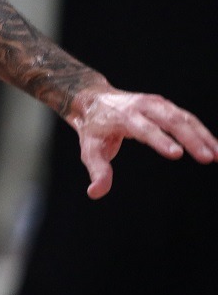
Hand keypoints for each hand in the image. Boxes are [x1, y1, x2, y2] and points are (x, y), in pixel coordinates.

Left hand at [72, 87, 217, 198]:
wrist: (94, 100)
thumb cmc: (93, 128)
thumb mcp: (90, 149)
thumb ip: (97, 170)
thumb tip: (95, 193)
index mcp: (123, 116)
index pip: (144, 128)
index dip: (160, 140)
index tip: (178, 154)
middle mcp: (143, 106)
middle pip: (170, 120)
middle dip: (191, 139)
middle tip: (207, 158)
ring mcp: (157, 104)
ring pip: (184, 118)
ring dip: (203, 136)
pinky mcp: (166, 106)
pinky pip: (188, 119)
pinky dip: (203, 132)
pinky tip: (215, 149)